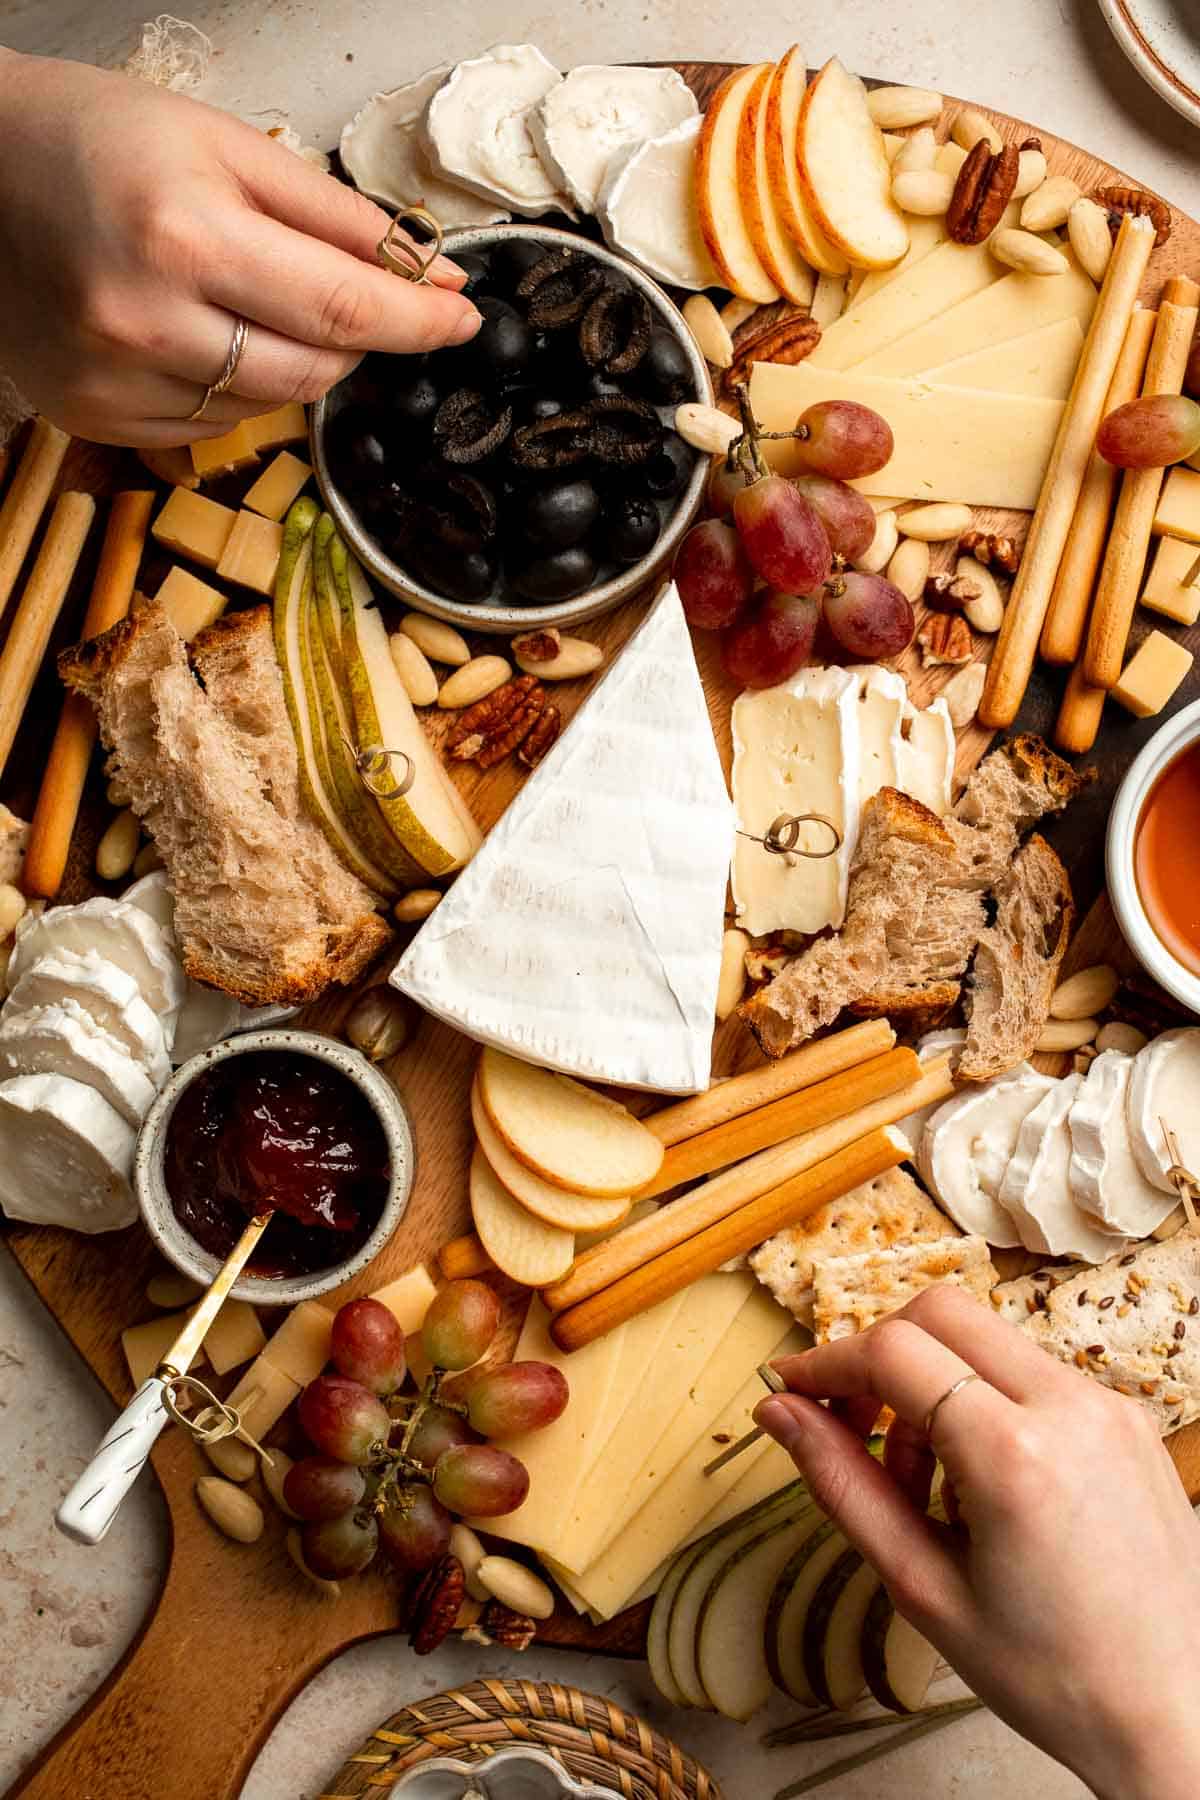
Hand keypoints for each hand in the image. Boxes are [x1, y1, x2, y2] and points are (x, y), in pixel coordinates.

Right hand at [0, 49, 480, 445]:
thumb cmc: (99, 139)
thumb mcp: (227, 147)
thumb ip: (338, 219)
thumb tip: (433, 276)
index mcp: (186, 236)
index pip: (344, 310)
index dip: (419, 323)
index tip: (463, 319)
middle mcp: (147, 322)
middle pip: (315, 372)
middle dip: (355, 341)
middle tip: (344, 295)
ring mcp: (116, 381)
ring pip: (267, 407)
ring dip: (290, 363)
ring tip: (243, 297)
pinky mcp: (94, 417)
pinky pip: (209, 427)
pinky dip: (230, 387)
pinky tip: (194, 332)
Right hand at [755, 1287, 1199, 1799]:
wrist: (1176, 1715)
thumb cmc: (1053, 1675)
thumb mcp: (924, 1589)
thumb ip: (843, 1486)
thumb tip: (779, 1412)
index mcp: (1016, 1456)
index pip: (893, 1351)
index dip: (826, 1362)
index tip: (789, 1389)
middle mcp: (1071, 1407)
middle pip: (941, 1314)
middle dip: (877, 1355)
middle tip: (850, 1425)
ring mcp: (1109, 1407)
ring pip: (986, 1339)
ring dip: (931, 1383)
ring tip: (919, 1482)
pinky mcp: (1129, 1419)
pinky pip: (1032, 1373)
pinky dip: (983, 1400)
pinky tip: (975, 1483)